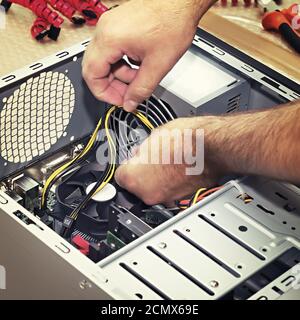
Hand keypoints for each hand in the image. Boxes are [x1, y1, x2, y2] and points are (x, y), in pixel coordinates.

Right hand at [82, 0, 211, 111]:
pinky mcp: (118, 24)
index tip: (118, 101)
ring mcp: (110, 25)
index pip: (91, 75)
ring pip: (105, 60)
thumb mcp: (158, 65)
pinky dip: (123, 62)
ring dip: (120, 74)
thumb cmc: (173, 22)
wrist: (182, 2)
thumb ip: (141, 90)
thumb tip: (130, 104)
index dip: (104, 93)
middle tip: (128, 94)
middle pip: (95, 67)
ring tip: (139, 78)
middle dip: (112, 85)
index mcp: (110, 38)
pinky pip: (112, 50)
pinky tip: (139, 66)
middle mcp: (105, 29)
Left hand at [115, 116, 224, 204]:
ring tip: (167, 162)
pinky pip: (168, 191)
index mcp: (135, 178)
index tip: (132, 161)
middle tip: (152, 159)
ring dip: (156, 179)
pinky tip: (177, 169)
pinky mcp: (181, 198)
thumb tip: (140, 154)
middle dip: (141, 173)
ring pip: (152, 189)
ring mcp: (166, 198)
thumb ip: (141, 151)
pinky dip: (170, 183)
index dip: (128, 165)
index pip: (120, 175)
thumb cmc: (186, 139)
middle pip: (136, 185)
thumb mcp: (154, 136)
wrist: (212, 147)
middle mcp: (149, 193)